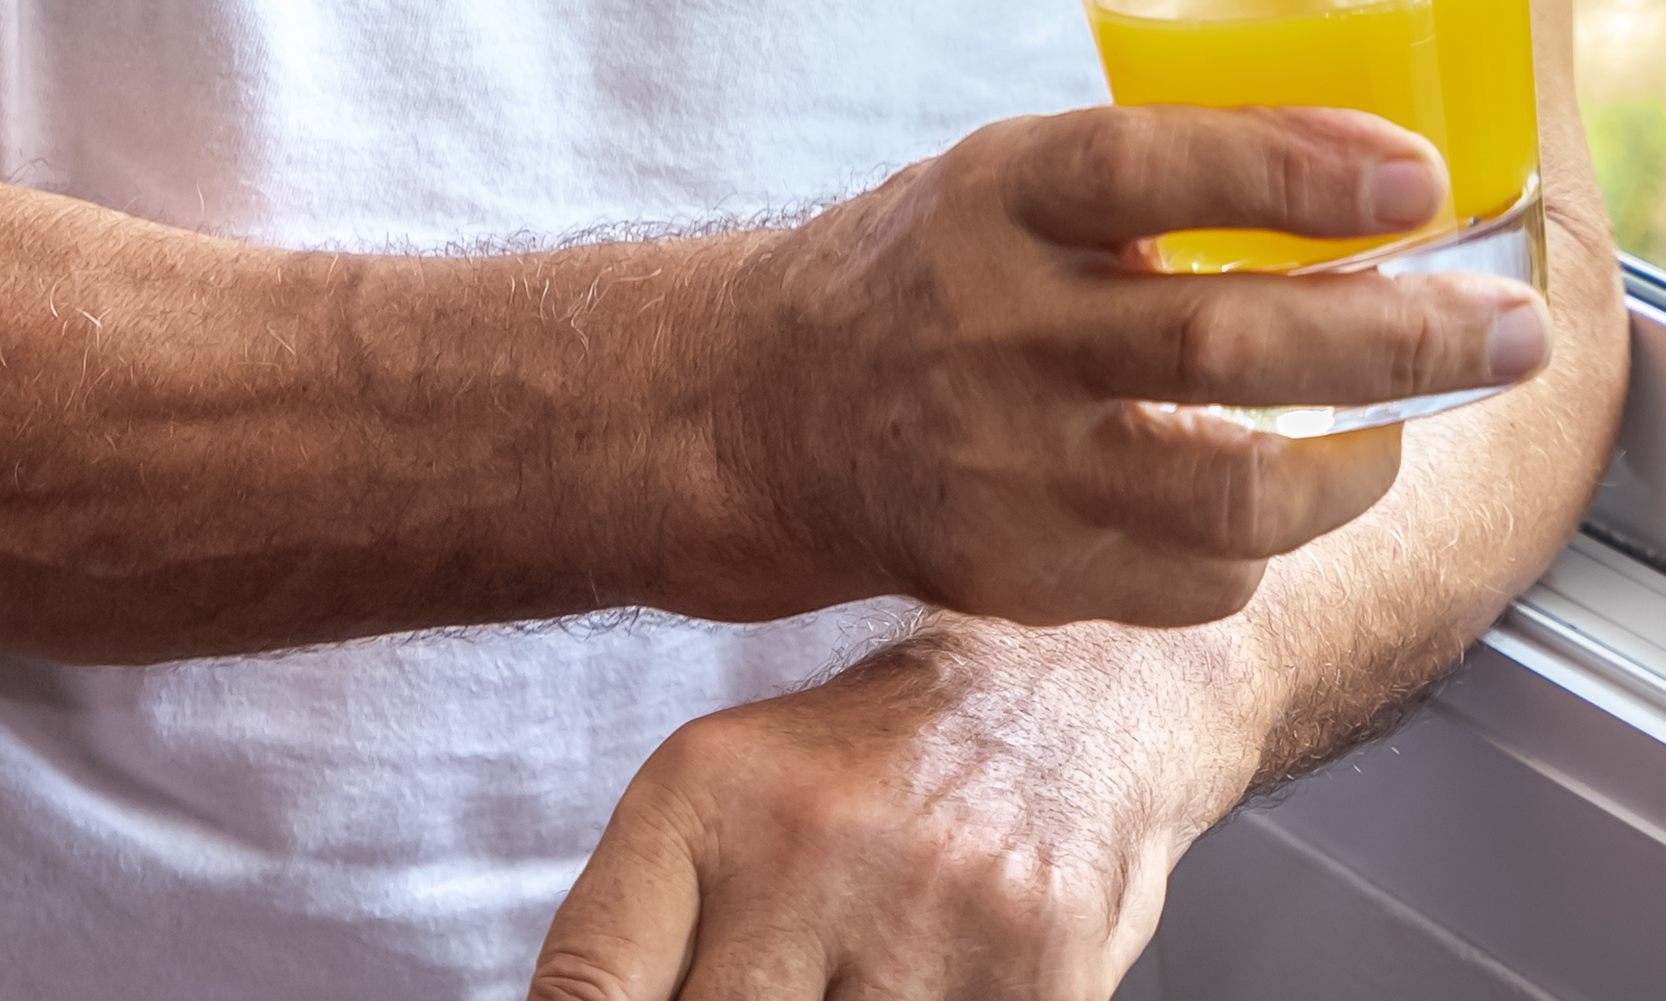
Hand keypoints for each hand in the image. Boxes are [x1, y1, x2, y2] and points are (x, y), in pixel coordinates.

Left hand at [524, 617, 1245, 1000]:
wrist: (1075, 694)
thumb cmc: (878, 769)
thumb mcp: (728, 800)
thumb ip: (637, 934)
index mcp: (712, 794)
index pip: (590, 988)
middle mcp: (814, 843)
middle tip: (788, 990)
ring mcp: (930, 911)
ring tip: (857, 975)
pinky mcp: (1036, 969)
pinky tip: (930, 982)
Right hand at [717, 106, 1549, 629]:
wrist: (765, 410)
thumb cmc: (933, 268)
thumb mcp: (1017, 172)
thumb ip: (1169, 171)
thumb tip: (1395, 165)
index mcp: (1001, 193)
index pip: (1156, 166)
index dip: (1296, 170)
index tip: (1420, 177)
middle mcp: (998, 327)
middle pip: (1222, 342)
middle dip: (1399, 340)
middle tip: (1512, 332)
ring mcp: (1005, 466)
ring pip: (1226, 495)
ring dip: (1359, 467)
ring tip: (1416, 429)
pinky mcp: (1016, 575)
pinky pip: (1191, 584)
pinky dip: (1270, 550)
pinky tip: (1299, 500)